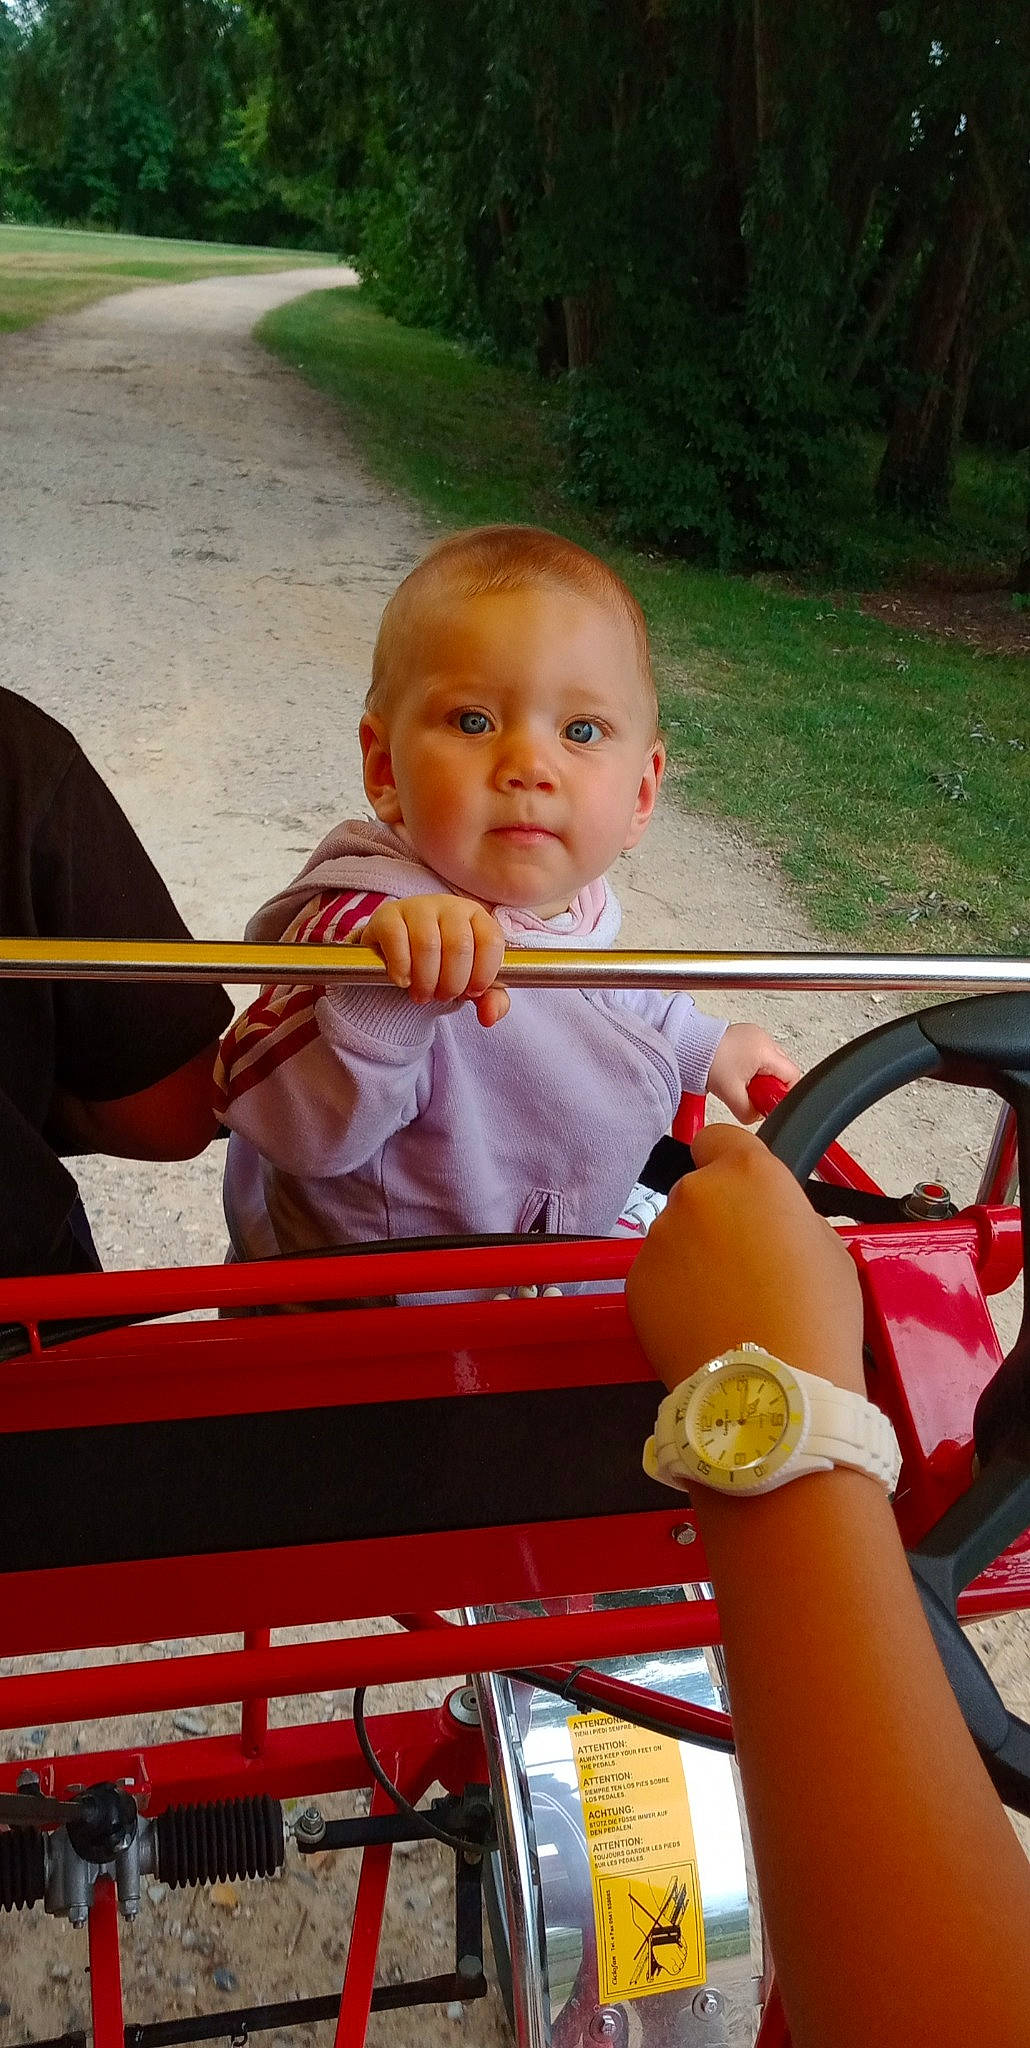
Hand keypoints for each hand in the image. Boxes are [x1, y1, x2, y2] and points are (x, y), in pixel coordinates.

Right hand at [363, 895, 509, 1026]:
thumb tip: (489, 1016)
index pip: (491, 941)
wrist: (401, 956)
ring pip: (428, 944)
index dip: (484, 974)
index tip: (472, 992)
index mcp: (476, 917)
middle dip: (452, 984)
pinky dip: (401, 968)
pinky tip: (403, 981)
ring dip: (426, 981)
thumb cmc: (443, 967)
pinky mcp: (387, 915)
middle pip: (459, 946)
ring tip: (422, 993)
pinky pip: (396, 938)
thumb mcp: (471, 983)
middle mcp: (449, 906)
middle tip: (442, 996)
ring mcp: (417, 907)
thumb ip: (491, 1000)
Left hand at [626, 1125, 864, 1394]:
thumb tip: (767, 1219)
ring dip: (694, 1259)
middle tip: (746, 1266)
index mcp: (748, 1174)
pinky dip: (674, 1294)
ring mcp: (658, 1239)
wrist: (771, 1392)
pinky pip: (657, 1276)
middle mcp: (693, 1194)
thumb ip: (787, 1214)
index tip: (744, 1193)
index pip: (719, 1137)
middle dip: (716, 1219)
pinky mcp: (635, 1282)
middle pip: (698, 1193)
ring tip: (726, 1306)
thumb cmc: (817, 1318)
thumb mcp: (828, 1247)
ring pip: (675, 1237)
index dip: (730, 1162)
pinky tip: (703, 1326)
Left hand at [707, 1023, 800, 1122]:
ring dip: (760, 1076)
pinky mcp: (745, 1035)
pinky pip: (758, 1055)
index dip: (783, 1093)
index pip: (792, 1076)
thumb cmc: (706, 1062)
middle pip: (782, 1069)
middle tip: (751, 1092)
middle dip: (770, 1085)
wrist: (687, 1046)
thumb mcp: (731, 1095)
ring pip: (770, 1063)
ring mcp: (755, 1035)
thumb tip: (757, 1116)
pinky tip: (736, 1072)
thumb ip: (749, 1112)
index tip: (768, 1101)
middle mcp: (763, 1039)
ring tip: (740, 1080)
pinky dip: (751, 1067)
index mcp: (765, 1050)